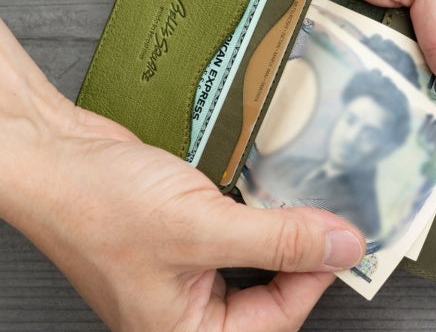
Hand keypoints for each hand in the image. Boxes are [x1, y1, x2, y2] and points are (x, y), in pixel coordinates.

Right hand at [0, 18, 364, 330]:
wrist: (55, 156)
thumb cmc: (97, 205)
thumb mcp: (202, 228)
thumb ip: (279, 241)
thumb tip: (341, 247)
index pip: (277, 318)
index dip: (315, 277)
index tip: (343, 240)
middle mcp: (187, 308)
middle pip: (272, 293)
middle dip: (302, 255)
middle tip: (330, 220)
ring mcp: (189, 269)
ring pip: (259, 260)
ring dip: (284, 232)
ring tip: (308, 205)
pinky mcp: (189, 234)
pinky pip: (239, 233)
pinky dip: (261, 214)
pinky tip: (275, 194)